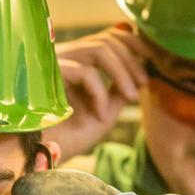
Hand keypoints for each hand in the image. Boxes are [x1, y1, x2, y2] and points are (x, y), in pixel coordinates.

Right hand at [44, 24, 152, 162]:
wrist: (41, 156)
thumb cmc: (69, 137)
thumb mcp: (104, 111)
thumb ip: (119, 90)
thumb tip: (141, 71)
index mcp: (78, 62)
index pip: (108, 37)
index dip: (133, 43)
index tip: (152, 58)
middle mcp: (66, 57)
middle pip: (107, 39)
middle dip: (132, 59)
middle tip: (144, 83)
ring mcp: (55, 63)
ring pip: (99, 50)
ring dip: (122, 71)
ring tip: (132, 96)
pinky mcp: (47, 74)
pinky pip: (84, 72)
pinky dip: (99, 93)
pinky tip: (101, 114)